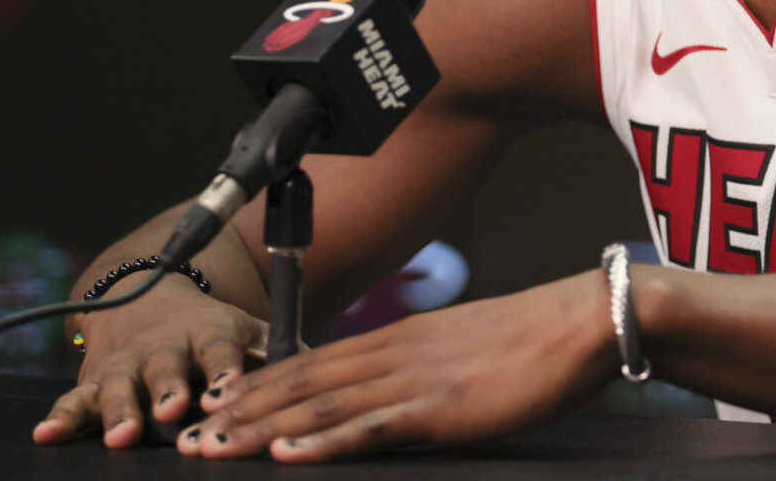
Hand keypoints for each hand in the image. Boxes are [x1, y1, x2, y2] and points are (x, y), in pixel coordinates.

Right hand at [32, 281, 266, 448]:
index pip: (218, 348)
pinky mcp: (92, 380)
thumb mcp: (244, 329)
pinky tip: (45, 436)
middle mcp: (162, 345)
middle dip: (167, 387)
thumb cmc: (208, 328)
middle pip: (164, 366)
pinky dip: (59, 418)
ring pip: (119, 386)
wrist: (143, 296)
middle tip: (173, 409)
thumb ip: (278, 351)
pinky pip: (73, 400)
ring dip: (119, 410)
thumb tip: (321, 376)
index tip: (227, 389)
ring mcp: (124, 362)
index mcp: (206, 330)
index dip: (223, 369)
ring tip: (121, 435)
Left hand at [178, 269, 616, 461]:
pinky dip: (325, 442)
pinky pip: (372, 427)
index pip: (315, 363)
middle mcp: (397, 353)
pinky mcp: (443, 407)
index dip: (261, 385)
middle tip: (189, 438)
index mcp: (402, 339)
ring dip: (263, 430)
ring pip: (322, 406)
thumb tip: (395, 393)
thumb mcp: (466, 348)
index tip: (217, 404)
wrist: (586, 320)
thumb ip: (425, 367)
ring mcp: (416, 379)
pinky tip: (289, 455)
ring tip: (216, 450)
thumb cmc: (537, 340)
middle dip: (243, 413)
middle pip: (304, 383)